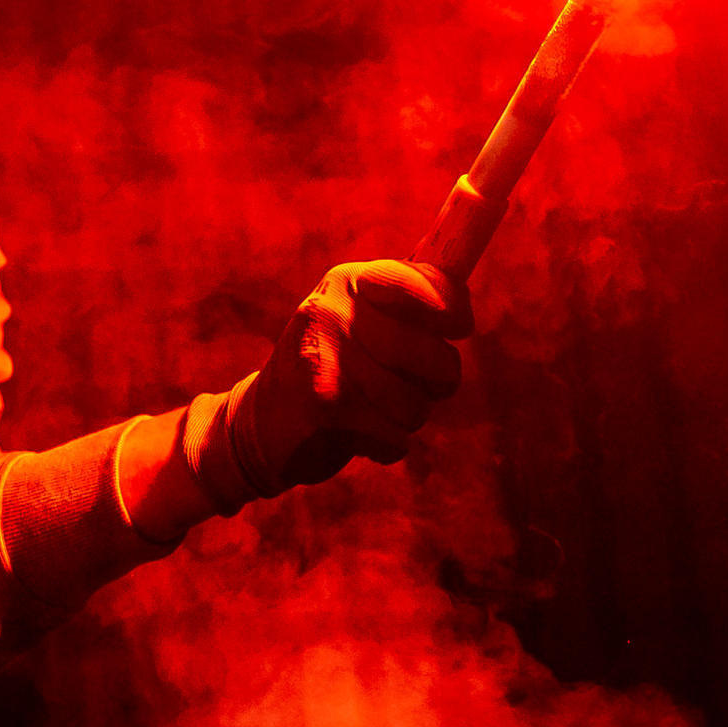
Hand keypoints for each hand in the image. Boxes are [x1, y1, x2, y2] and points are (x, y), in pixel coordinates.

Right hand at [189, 260, 469, 511]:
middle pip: (435, 356)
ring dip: (408, 419)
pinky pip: (395, 434)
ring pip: (416, 403)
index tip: (458, 328)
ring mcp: (325, 353)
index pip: (428, 284)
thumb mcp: (366, 322)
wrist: (261, 422)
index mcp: (353, 281)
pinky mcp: (321, 401)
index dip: (454, 311)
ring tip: (377, 410)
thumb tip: (466, 282)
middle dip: (437, 383)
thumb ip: (411, 302)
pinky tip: (359, 435)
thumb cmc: (335, 368)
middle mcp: (335, 308)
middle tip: (415, 386)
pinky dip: (388, 445)